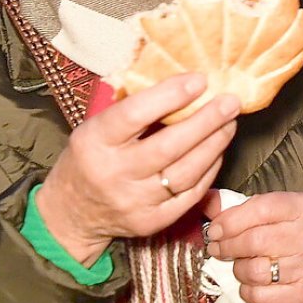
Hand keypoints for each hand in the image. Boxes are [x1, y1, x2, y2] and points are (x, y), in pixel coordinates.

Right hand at [37, 74, 239, 266]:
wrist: (72, 213)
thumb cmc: (91, 157)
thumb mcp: (96, 127)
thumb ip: (131, 108)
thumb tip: (182, 83)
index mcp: (95, 141)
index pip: (134, 115)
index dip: (170, 96)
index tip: (199, 80)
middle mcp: (113, 173)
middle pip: (169, 146)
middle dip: (206, 121)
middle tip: (231, 101)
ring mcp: (134, 202)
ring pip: (186, 173)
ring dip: (214, 145)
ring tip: (230, 123)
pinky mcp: (151, 222)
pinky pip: (190, 195)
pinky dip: (209, 171)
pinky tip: (218, 150)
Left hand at [204, 191, 302, 302]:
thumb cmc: (281, 235)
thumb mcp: (264, 213)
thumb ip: (234, 206)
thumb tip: (205, 200)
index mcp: (301, 207)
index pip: (261, 209)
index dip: (231, 221)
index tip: (213, 231)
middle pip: (255, 241)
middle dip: (228, 247)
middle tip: (216, 250)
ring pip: (255, 271)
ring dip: (238, 270)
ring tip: (240, 266)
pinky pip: (260, 295)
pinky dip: (248, 291)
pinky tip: (251, 284)